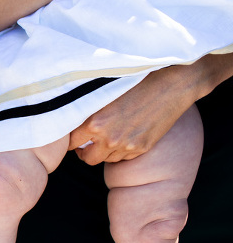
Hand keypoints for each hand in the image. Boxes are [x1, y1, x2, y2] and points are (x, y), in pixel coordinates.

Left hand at [69, 66, 198, 164]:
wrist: (171, 85)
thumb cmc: (135, 82)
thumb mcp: (104, 94)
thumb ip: (88, 110)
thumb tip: (72, 119)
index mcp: (94, 123)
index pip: (71, 143)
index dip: (70, 141)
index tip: (72, 138)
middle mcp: (109, 138)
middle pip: (88, 158)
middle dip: (84, 152)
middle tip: (85, 144)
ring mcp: (127, 146)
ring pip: (106, 159)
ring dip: (103, 152)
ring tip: (105, 139)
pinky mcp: (142, 148)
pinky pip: (124, 158)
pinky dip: (120, 151)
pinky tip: (122, 138)